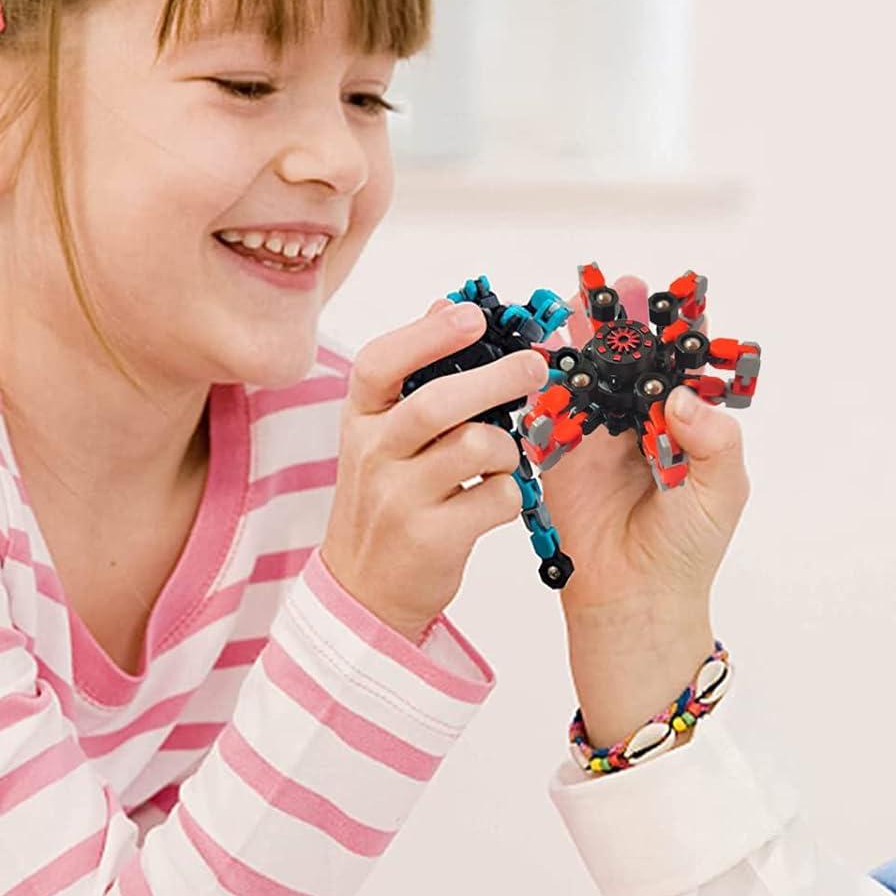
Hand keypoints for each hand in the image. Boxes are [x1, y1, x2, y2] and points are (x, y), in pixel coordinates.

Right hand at [321, 299, 547, 642]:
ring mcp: (399, 499)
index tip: (473, 315)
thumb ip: (412, 375)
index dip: (428, 334)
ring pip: (477, 448)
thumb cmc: (385, 500)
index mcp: (360, 418)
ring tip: (502, 459)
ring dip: (507, 448)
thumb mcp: (382, 434)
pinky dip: (510, 494)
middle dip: (496, 378)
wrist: (363, 590)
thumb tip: (447, 305)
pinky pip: (496, 498)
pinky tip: (493, 501)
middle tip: (535, 367)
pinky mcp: (431, 538)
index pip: (380, 363)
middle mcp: (372, 454)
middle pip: (437, 402)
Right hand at [539, 274, 749, 743]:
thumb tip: (682, 396)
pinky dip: (545, 381)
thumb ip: (714, 441)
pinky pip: (550, 411)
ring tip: (582, 303)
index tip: (672, 294)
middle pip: (629, 360)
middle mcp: (638, 423)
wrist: (633, 599)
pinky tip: (544, 352)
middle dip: (624, 322)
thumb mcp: (720, 492)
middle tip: (619, 287)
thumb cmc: (686, 550)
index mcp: (682, 426)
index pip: (679, 367)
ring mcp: (596, 437)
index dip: (674, 330)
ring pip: (589, 376)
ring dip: (584, 340)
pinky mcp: (557, 455)